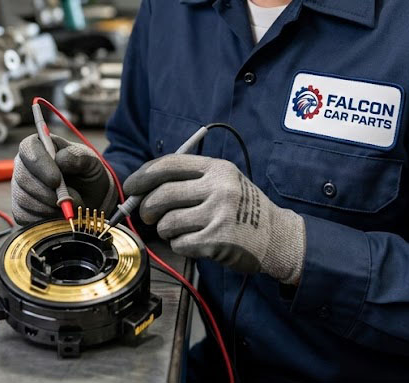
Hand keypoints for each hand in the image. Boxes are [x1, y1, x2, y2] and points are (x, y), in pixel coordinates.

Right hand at [11, 134, 117, 225]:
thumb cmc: (88, 174)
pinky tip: (57, 215)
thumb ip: (77, 157)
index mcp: (41, 146)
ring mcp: (20, 187)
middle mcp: (25, 165)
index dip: (39, 163)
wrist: (91, 199)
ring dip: (48, 207)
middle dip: (45, 192)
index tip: (56, 180)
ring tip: (67, 206)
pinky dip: (43, 219)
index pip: (28, 148)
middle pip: (22, 176)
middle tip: (65, 200)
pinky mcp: (21, 209)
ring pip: (22, 198)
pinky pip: (23, 216)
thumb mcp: (91, 162)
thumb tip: (59, 159)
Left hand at [123, 154, 304, 283]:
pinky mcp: (218, 240)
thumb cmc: (242, 208)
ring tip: (177, 229)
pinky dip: (180, 244)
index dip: (143, 175)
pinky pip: (180, 243)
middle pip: (162, 195)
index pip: (169, 165)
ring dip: (164, 229)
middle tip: (148, 215)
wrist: (277, 235)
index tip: (131, 186)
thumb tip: (142, 189)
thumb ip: (188, 180)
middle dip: (147, 208)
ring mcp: (219, 214)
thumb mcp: (222, 181)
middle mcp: (218, 187)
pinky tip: (193, 241)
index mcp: (216, 168)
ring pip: (167, 222)